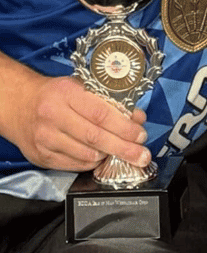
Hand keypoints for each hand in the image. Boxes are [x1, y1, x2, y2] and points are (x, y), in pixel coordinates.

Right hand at [6, 71, 149, 171]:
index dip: (124, 127)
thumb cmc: (56, 94)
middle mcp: (54, 116)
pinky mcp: (41, 157)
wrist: (19, 105)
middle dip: (123, 148)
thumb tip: (136, 117)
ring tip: (120, 152)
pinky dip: (91, 163)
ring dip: (108, 156)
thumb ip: (108, 101)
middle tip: (141, 154)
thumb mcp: (80, 86)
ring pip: (85, 155)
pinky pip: (74, 165)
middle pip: (95, 137)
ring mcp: (46, 139)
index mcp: (67, 93)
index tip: (140, 134)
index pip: (100, 113)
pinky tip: (100, 157)